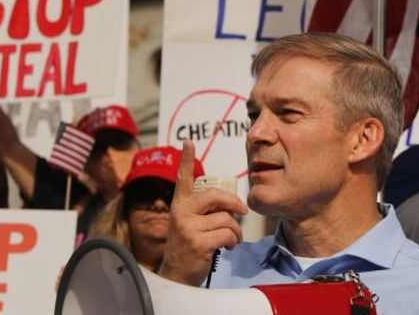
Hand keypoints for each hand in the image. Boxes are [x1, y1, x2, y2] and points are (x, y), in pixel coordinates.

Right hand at [157, 141, 249, 285]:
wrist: (176, 276)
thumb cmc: (189, 249)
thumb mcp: (189, 225)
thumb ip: (203, 211)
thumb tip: (230, 204)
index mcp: (179, 206)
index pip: (182, 179)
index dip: (187, 160)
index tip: (188, 142)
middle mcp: (181, 213)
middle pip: (215, 196)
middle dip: (234, 203)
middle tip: (242, 212)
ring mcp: (188, 228)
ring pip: (226, 219)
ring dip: (235, 231)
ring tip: (230, 240)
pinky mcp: (198, 242)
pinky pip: (227, 234)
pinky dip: (233, 242)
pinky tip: (227, 248)